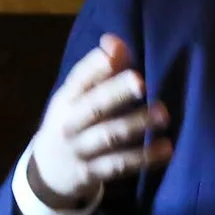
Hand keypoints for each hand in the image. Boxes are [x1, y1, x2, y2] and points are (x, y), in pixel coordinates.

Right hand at [28, 35, 171, 207]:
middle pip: (94, 107)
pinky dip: (144, 158)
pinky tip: (166, 149)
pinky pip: (120, 165)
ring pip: (109, 136)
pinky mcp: (93, 173)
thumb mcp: (77, 98)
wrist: (48, 173)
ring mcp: (80, 150)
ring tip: (163, 115)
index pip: (79, 79)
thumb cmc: (72, 123)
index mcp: (66, 98)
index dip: (95, 66)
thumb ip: (100, 70)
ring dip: (137, 124)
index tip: (114, 53)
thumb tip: (115, 40)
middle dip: (116, 94)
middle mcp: (70, 123)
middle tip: (141, 83)